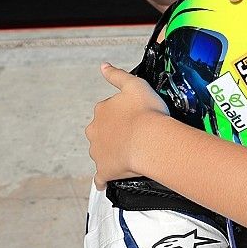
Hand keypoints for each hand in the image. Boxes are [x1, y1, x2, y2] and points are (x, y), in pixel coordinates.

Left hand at [86, 63, 168, 189]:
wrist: (151, 141)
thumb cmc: (147, 113)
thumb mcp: (135, 84)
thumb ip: (117, 75)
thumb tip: (103, 67)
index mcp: (102, 110)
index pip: (108, 110)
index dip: (123, 114)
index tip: (136, 117)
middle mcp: (95, 131)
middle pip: (102, 132)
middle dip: (115, 134)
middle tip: (136, 136)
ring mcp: (98, 152)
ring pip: (102, 152)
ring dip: (113, 153)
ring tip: (133, 155)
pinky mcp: (104, 171)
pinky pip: (101, 177)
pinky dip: (104, 179)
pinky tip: (111, 180)